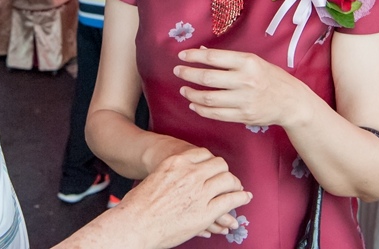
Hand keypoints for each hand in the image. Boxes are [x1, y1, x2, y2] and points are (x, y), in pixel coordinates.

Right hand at [118, 147, 250, 247]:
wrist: (135, 223)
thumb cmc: (140, 203)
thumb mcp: (157, 176)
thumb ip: (172, 172)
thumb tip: (180, 176)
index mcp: (178, 162)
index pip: (205, 154)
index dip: (212, 163)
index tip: (215, 169)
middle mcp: (191, 174)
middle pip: (220, 165)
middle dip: (226, 173)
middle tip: (228, 180)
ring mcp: (200, 192)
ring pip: (228, 180)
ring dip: (236, 185)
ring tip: (239, 190)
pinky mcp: (206, 212)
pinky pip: (230, 201)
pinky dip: (239, 199)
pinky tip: (243, 198)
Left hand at [174, 47, 304, 128]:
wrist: (290, 102)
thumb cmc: (270, 77)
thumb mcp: (253, 61)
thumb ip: (228, 58)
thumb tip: (202, 51)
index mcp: (247, 62)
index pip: (214, 58)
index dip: (194, 56)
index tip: (181, 56)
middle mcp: (245, 80)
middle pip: (208, 78)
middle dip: (188, 74)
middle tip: (178, 71)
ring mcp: (244, 100)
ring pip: (208, 98)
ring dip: (192, 94)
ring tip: (184, 90)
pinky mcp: (243, 116)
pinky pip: (216, 114)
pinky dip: (201, 110)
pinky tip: (194, 105)